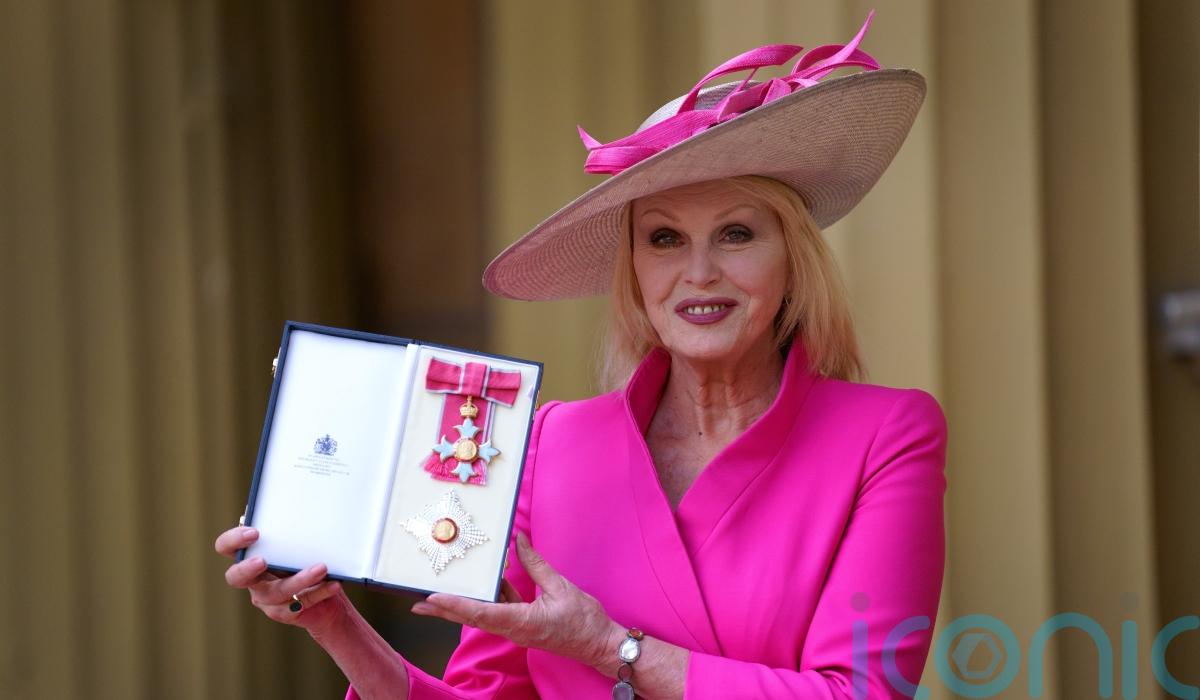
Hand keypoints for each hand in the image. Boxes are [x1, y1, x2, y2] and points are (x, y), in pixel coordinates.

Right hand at [214, 525, 345, 634]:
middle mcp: (252, 579)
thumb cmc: (305, 558)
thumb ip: (286, 527)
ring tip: (322, 567)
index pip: (226, 547)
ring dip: (300, 579)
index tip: (254, 533)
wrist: (325, 591)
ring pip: (277, 592)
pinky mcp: (284, 612)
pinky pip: (300, 603)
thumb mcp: (297, 541)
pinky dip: (320, 592)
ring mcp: (266, 599)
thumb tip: (285, 506)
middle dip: (246, 569)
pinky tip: (334, 583)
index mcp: (249, 555)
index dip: (233, 540)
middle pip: (235, 578)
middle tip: (262, 561)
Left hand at [410, 531, 620, 667]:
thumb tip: (519, 541)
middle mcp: (513, 629)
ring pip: (482, 615)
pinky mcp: (523, 624)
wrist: (599, 644)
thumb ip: (536, 564)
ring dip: (460, 606)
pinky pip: (499, 611)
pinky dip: (488, 598)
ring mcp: (517, 628)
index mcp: (521, 621)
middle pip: (472, 618)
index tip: (433, 599)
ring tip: (437, 597)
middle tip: (418, 605)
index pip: (482, 613)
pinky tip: (484, 583)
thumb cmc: (584, 621)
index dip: (455, 605)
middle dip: (444, 611)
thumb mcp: (560, 587)